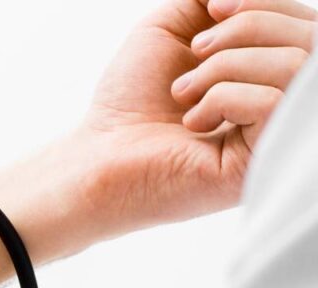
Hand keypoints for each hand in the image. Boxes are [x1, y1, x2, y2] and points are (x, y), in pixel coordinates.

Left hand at [78, 0, 316, 235]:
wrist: (99, 153)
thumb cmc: (130, 99)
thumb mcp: (171, 28)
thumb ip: (208, 0)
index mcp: (268, 69)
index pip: (304, 24)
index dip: (266, 3)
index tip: (213, 9)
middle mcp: (282, 101)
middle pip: (309, 38)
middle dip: (246, 27)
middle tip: (195, 52)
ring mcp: (276, 134)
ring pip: (293, 67)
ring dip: (226, 65)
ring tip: (183, 92)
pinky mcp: (263, 161)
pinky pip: (272, 103)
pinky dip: (224, 97)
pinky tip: (193, 122)